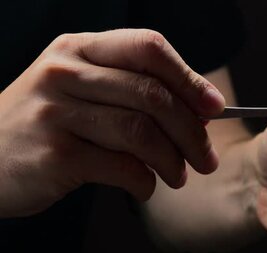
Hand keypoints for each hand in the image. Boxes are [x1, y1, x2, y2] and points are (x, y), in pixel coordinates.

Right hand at [0, 29, 223, 216]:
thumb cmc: (47, 124)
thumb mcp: (78, 89)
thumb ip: (131, 90)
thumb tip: (202, 110)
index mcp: (78, 48)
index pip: (148, 47)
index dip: (189, 79)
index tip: (216, 108)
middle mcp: (63, 72)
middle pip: (152, 95)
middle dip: (192, 131)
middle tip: (207, 158)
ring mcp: (55, 112)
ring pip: (141, 132)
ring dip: (173, 160)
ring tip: (179, 177)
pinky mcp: (54, 155)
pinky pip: (121, 167)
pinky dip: (144, 182)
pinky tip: (145, 188)